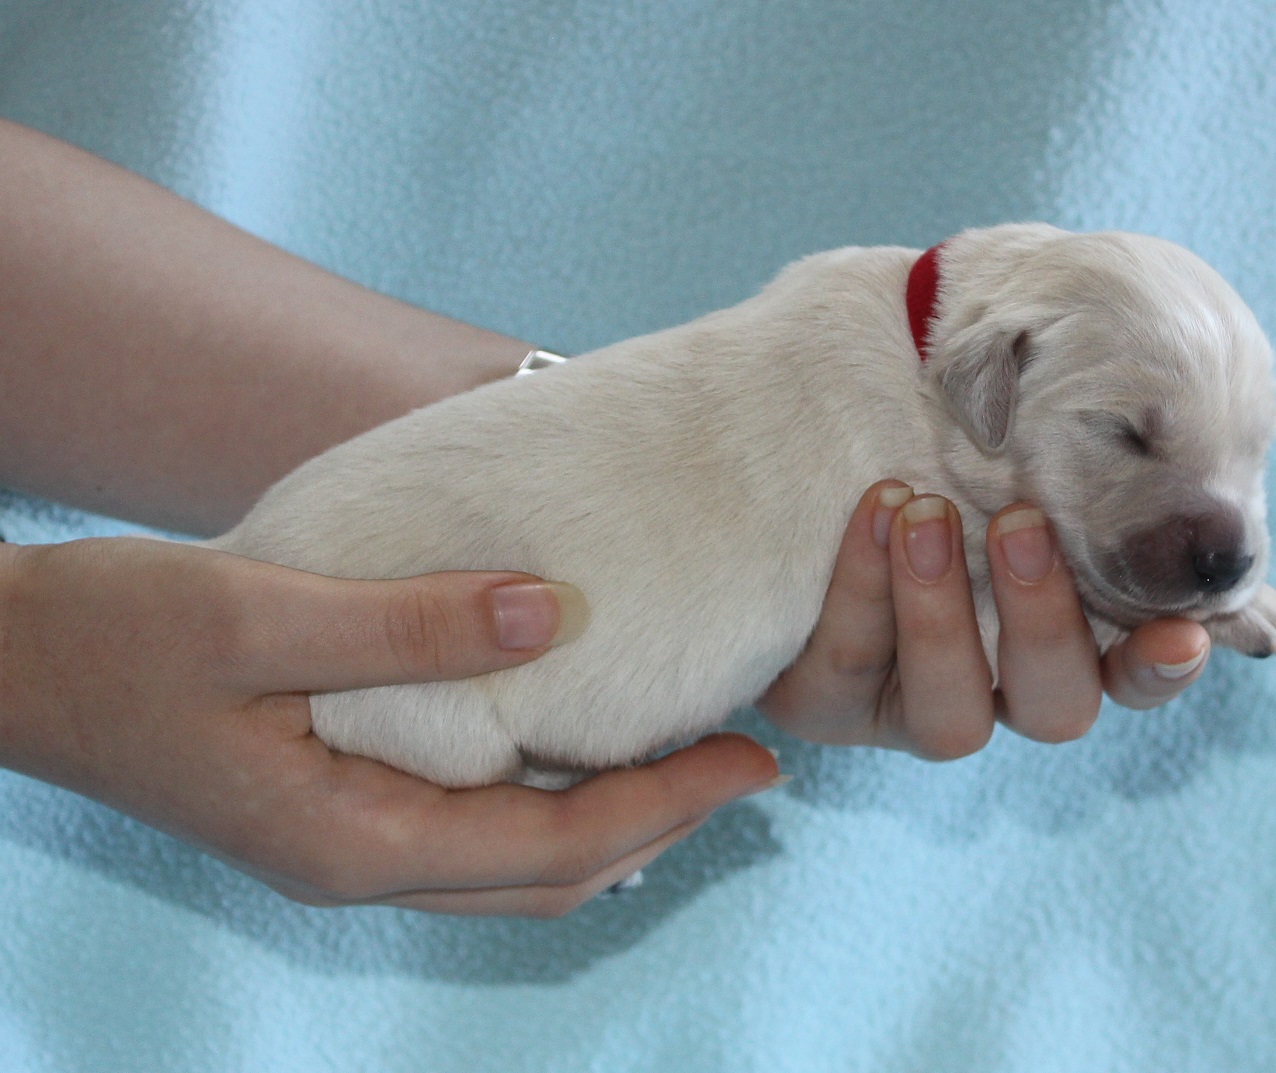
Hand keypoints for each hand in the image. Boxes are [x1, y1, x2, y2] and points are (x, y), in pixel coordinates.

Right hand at [0, 538, 777, 916]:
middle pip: (550, 879)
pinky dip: (548, 806)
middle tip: (746, 759)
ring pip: (516, 871)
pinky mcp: (339, 814)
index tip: (755, 758)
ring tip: (686, 758)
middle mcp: (359, 865)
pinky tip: (580, 749)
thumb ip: (409, 622)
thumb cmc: (121, 638)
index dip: (666, 805)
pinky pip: (476, 838)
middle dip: (660, 826)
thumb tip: (552, 613)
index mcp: (350, 839)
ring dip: (610, 823)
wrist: (26, 665)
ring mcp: (348, 850)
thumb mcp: (260, 615)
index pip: (553, 847)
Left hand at [760, 481, 1209, 757]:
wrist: (795, 469)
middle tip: (1019, 522)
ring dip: (941, 612)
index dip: (1160, 668)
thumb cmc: (926, 456)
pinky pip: (849, 665)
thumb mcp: (996, 457)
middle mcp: (996, 695)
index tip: (1184, 632)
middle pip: (1054, 709)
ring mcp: (909, 711)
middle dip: (1041, 620)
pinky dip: (863, 584)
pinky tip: (875, 511)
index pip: (1133, 679)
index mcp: (1060, 645)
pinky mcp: (826, 706)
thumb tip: (1184, 474)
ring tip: (922, 510)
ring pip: (951, 715)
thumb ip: (1075, 476)